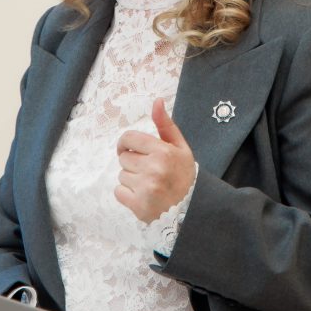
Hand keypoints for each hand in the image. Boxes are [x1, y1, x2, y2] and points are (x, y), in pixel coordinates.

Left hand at [115, 98, 196, 222]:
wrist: (192, 209)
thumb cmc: (184, 175)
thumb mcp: (180, 148)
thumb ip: (165, 125)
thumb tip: (156, 101)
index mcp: (163, 152)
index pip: (128, 138)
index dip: (126, 144)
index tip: (130, 150)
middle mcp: (153, 169)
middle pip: (124, 158)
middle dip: (133, 163)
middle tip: (149, 172)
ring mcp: (145, 189)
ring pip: (121, 175)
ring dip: (131, 180)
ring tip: (149, 185)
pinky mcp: (138, 206)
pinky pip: (118, 192)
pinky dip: (127, 195)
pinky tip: (143, 196)